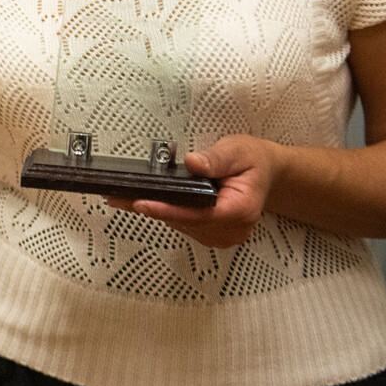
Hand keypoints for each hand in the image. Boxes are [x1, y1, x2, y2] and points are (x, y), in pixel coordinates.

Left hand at [104, 134, 279, 248]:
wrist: (265, 172)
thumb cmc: (254, 161)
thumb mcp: (238, 150)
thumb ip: (216, 158)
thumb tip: (194, 162)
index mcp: (241, 209)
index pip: (199, 215)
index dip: (168, 210)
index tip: (143, 204)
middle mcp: (232, 228)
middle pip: (185, 221)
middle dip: (153, 207)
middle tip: (119, 196)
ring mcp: (222, 234)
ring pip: (181, 225)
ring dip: (156, 211)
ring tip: (127, 197)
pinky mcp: (212, 234)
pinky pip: (184, 225)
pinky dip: (167, 213)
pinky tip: (149, 201)